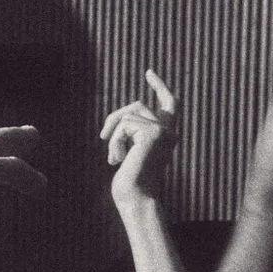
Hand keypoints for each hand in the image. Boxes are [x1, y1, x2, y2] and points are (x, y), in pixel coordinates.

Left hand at [103, 68, 177, 209]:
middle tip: (103, 136)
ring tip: (114, 157)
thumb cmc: (130, 182)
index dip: (159, 86)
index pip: (169, 103)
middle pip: (138, 106)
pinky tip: (116, 160)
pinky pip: (124, 125)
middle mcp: (170, 132)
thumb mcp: (130, 151)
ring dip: (114, 135)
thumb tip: (120, 119)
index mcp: (167, 136)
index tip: (148, 72)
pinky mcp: (152, 133)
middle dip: (115, 119)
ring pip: (128, 115)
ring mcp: (163, 131)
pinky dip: (115, 141)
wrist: (135, 198)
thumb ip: (132, 133)